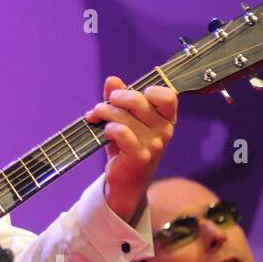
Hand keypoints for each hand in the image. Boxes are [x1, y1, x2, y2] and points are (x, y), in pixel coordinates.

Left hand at [85, 76, 177, 222]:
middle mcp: (165, 130)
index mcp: (166, 118)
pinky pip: (121, 132)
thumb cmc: (126, 145)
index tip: (129, 94)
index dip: (148, 90)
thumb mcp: (124, 119)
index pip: (167, 96)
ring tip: (95, 116)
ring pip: (124, 116)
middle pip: (138, 100)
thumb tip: (112, 80)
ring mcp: (154, 144)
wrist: (125, 181)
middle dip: (115, 98)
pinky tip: (104, 132)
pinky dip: (108, 128)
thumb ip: (119, 98)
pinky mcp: (140, 156)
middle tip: (103, 104)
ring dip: (104, 112)